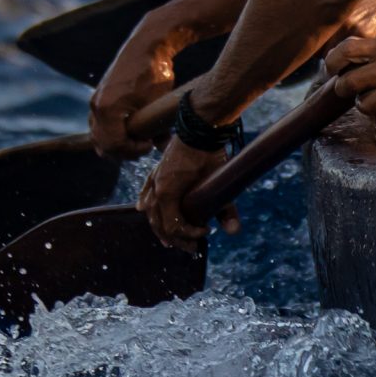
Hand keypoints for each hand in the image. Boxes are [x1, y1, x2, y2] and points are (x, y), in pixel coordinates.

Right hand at [89, 32, 177, 161]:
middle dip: (123, 150)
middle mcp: (96, 106)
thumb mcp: (157, 105)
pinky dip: (112, 131)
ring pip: (98, 134)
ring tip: (137, 139)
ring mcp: (95, 101)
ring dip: (116, 142)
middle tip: (143, 146)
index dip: (132, 151)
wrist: (148, 46)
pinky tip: (130, 129)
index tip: (148, 146)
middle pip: (102, 143)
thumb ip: (156, 129)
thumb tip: (160, 147)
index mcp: (107, 109)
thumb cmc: (153, 73)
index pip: (113, 145)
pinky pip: (99, 123)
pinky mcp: (99, 96)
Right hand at [137, 137, 239, 252]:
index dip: (188, 235)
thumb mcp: (219, 183)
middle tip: (191, 247)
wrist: (201, 128)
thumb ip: (226, 209)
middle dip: (175, 238)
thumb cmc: (211, 156)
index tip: (206, 231)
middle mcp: (156, 189)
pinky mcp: (155, 172)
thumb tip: (233, 232)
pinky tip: (142, 209)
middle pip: (159, 224)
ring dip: (159, 226)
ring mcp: (153, 180)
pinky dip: (144, 203)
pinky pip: (144, 192)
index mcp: (167, 194)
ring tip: (168, 239)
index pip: (172, 227)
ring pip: (150, 211)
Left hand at [322, 34, 375, 122]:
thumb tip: (332, 58)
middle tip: (349, 88)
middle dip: (344, 89)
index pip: (346, 51)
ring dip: (364, 103)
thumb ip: (366, 49)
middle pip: (348, 83)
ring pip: (362, 104)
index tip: (331, 70)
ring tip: (375, 95)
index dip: (332, 62)